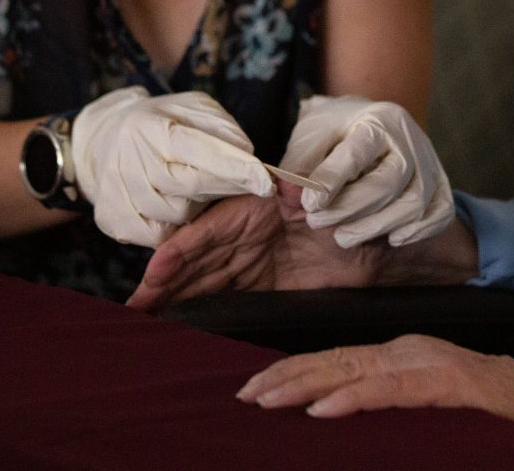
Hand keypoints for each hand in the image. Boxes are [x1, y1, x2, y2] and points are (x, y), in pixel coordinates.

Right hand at [71, 87, 272, 247]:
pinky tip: (176, 204)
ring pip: (176, 216)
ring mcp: (118, 193)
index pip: (200, 153)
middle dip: (222, 188)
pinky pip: (157, 236)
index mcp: (151, 127)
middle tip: (238, 181)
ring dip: (197, 207)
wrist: (104, 140)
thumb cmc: (161, 123)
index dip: (235, 169)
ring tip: (197, 189)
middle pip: (189, 189)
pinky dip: (174, 226)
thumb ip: (221, 130)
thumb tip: (246, 156)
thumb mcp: (193, 110)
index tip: (265, 181)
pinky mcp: (113, 220)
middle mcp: (130, 160)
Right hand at [126, 183, 384, 311]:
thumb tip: (289, 187)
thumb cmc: (354, 212)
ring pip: (202, 284)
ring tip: (143, 323)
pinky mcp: (260, 288)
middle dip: (163, 285)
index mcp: (252, 208)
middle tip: (134, 310)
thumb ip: (307, 191)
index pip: (206, 231)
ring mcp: (249, 262)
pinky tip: (179, 327)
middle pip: (195, 262)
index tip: (155, 272)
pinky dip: (198, 313)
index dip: (178, 252)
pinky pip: (222, 300)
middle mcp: (244, 236)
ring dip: (173, 302)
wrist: (379, 241)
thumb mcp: (330, 196)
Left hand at [236, 335, 513, 441]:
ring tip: (265, 399)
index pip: (339, 362)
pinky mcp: (450, 382)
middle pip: (336, 360)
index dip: (295, 373)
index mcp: (407, 356)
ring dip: (306, 385)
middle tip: (242, 394)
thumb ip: (401, 406)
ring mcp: (430, 362)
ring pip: (355, 370)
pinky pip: (392, 391)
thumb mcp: (438, 410)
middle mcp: (412, 351)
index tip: (254, 388)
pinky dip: (353, 399)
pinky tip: (321, 411)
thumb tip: (350, 422)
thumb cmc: (503, 415)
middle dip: (286, 376)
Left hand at [280, 96, 453, 247]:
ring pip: (414, 203)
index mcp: (378, 120)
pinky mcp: (441, 185)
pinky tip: (392, 240)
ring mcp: (430, 163)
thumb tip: (285, 190)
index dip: (332, 181)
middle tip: (316, 223)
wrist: (372, 123)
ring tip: (343, 238)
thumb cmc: (337, 131)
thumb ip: (300, 162)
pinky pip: (440, 213)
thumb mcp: (312, 135)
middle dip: (350, 208)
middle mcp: (410, 140)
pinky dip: (418, 231)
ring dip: (377, 226)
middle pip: (389, 182)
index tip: (309, 204)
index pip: (358, 153)